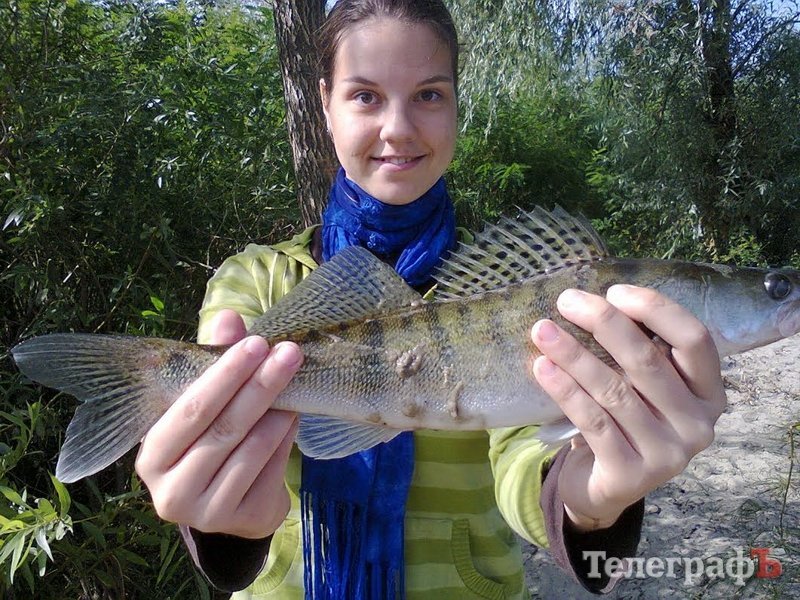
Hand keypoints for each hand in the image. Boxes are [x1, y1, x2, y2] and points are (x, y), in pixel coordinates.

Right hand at [135, 309, 302, 538]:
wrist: (232, 501)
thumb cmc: (210, 441)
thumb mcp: (206, 402)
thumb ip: (213, 361)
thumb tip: (228, 317)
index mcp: (152, 456)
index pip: (190, 410)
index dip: (225, 376)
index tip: (256, 344)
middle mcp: (170, 491)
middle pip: (223, 430)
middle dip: (259, 386)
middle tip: (288, 353)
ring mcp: (207, 512)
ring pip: (250, 451)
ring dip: (278, 412)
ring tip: (296, 380)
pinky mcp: (244, 521)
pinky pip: (271, 471)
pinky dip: (286, 438)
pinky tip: (294, 416)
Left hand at [531, 285, 726, 531]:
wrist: (603, 487)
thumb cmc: (624, 421)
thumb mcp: (641, 386)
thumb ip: (636, 351)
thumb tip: (591, 300)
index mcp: (709, 394)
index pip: (694, 339)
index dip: (655, 309)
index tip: (614, 291)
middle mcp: (697, 425)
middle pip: (647, 361)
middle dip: (604, 323)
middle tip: (566, 300)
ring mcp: (667, 455)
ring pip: (613, 391)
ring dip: (574, 354)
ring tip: (542, 330)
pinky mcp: (630, 476)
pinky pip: (592, 421)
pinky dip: (564, 390)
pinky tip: (542, 367)